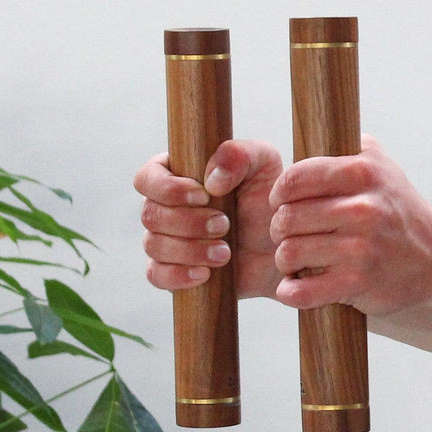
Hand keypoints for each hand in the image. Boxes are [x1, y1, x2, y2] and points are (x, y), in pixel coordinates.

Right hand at [135, 140, 283, 299]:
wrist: (284, 248)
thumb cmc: (268, 200)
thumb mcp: (264, 166)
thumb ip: (240, 155)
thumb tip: (210, 179)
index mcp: (176, 176)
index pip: (147, 178)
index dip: (168, 188)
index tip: (204, 195)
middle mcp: (165, 208)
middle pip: (151, 214)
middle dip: (188, 222)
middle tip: (225, 225)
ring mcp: (166, 241)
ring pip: (153, 245)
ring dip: (190, 250)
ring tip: (226, 253)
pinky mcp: (174, 271)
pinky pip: (156, 275)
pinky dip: (178, 275)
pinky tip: (205, 274)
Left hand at [268, 136, 431, 314]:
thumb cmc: (401, 210)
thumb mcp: (382, 165)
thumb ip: (345, 147)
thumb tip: (307, 135)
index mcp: (363, 174)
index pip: (294, 180)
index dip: (280, 194)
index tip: (285, 203)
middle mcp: (363, 209)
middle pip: (285, 218)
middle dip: (280, 229)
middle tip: (290, 234)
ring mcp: (361, 249)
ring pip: (289, 253)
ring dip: (287, 260)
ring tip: (298, 259)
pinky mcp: (359, 283)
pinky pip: (303, 291)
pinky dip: (292, 292)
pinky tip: (296, 287)